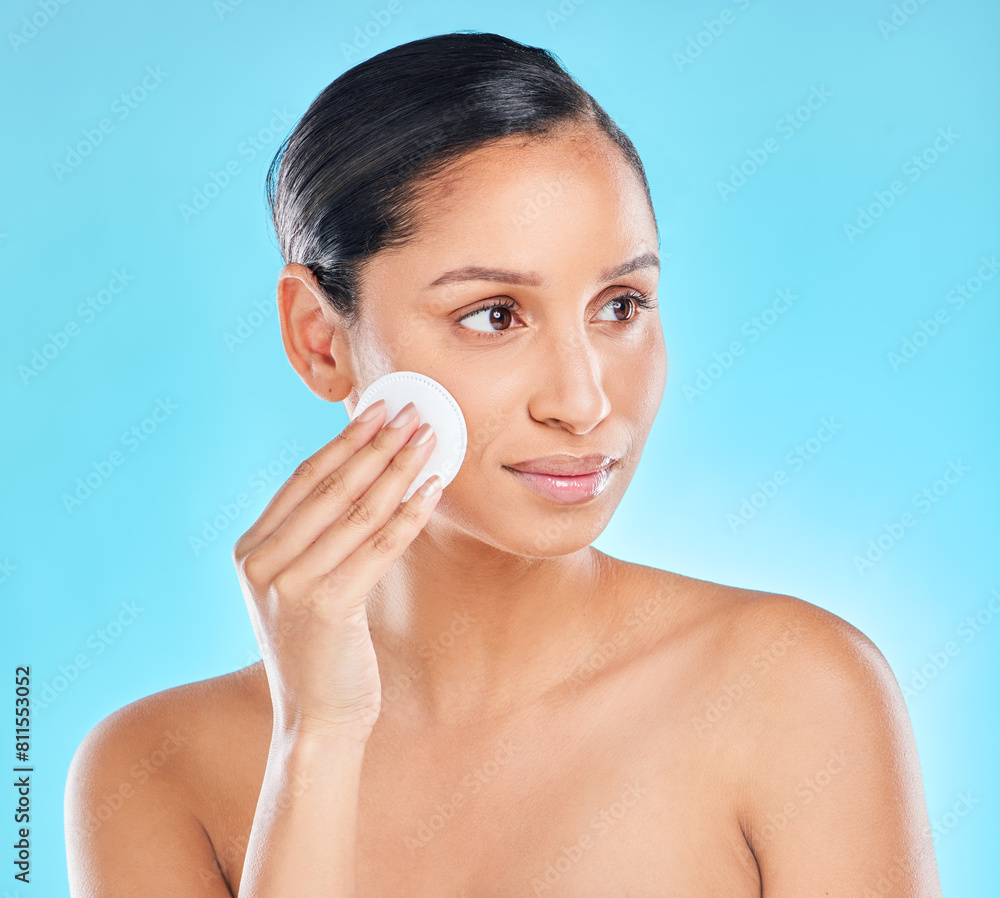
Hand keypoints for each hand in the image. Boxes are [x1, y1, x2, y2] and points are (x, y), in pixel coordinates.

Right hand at [232, 400, 439, 740]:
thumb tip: (364, 473)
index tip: (379, 409)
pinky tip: (434, 489)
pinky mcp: (326, 607)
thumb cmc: (319, 649)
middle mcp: (263, 562)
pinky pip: (379, 546)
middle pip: (332, 486)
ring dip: (400, 469)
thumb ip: (315, 537)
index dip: (346, 441)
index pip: (304, 480)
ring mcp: (289, 585)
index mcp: (251, 550)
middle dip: (378, 443)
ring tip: (431, 439)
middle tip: (414, 411)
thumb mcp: (302, 586)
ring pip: (358, 510)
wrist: (316, 721)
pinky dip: (410, 514)